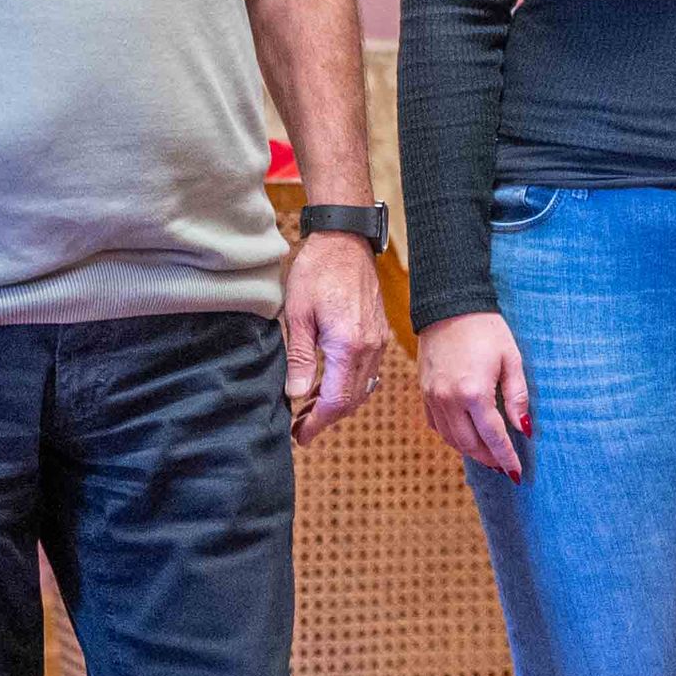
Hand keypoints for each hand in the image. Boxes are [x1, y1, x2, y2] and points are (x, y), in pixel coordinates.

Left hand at [280, 229, 389, 444]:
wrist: (345, 240)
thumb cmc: (318, 271)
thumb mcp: (298, 314)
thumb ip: (300, 358)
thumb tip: (297, 394)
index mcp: (349, 345)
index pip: (337, 400)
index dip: (317, 422)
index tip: (300, 435)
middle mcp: (370, 347)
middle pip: (352, 400)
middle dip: (325, 418)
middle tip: (299, 428)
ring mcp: (378, 340)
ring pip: (362, 388)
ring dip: (338, 404)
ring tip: (309, 409)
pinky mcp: (379, 333)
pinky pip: (369, 372)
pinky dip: (350, 386)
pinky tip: (330, 385)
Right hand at [416, 311, 530, 480]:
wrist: (449, 305)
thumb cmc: (485, 329)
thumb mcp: (510, 359)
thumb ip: (517, 396)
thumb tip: (523, 428)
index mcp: (474, 392)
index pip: (493, 436)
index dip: (506, 457)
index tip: (516, 473)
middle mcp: (449, 400)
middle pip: (470, 444)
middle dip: (488, 458)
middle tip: (504, 465)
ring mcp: (432, 397)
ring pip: (451, 439)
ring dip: (470, 451)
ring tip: (488, 455)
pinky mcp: (423, 392)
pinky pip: (436, 425)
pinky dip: (452, 436)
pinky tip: (465, 436)